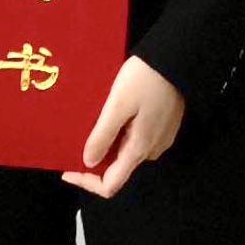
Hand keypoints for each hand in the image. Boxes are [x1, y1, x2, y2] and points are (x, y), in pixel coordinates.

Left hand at [68, 54, 186, 198]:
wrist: (176, 59)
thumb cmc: (144, 79)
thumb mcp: (117, 105)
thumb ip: (103, 136)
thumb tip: (87, 162)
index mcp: (138, 149)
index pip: (111, 185)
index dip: (87, 182)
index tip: (68, 169)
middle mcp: (151, 150)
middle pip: (118, 168)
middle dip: (95, 159)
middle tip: (75, 141)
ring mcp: (160, 139)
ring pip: (127, 152)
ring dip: (107, 144)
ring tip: (91, 125)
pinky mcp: (163, 126)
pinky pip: (136, 138)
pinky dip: (120, 133)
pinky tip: (111, 116)